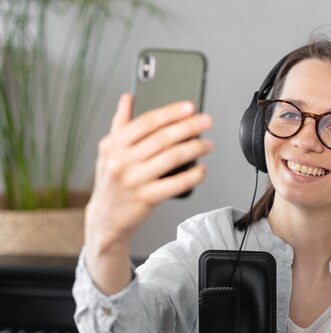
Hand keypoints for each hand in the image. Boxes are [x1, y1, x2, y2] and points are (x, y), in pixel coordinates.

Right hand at [85, 93, 212, 255]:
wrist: (105, 218)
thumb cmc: (112, 181)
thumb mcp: (109, 151)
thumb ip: (120, 124)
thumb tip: (126, 98)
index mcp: (113, 144)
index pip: (146, 122)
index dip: (170, 113)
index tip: (190, 107)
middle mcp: (122, 160)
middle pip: (162, 138)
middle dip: (188, 127)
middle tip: (206, 121)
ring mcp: (134, 180)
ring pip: (170, 158)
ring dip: (194, 149)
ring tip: (207, 144)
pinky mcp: (146, 199)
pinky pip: (175, 184)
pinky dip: (192, 176)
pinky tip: (202, 170)